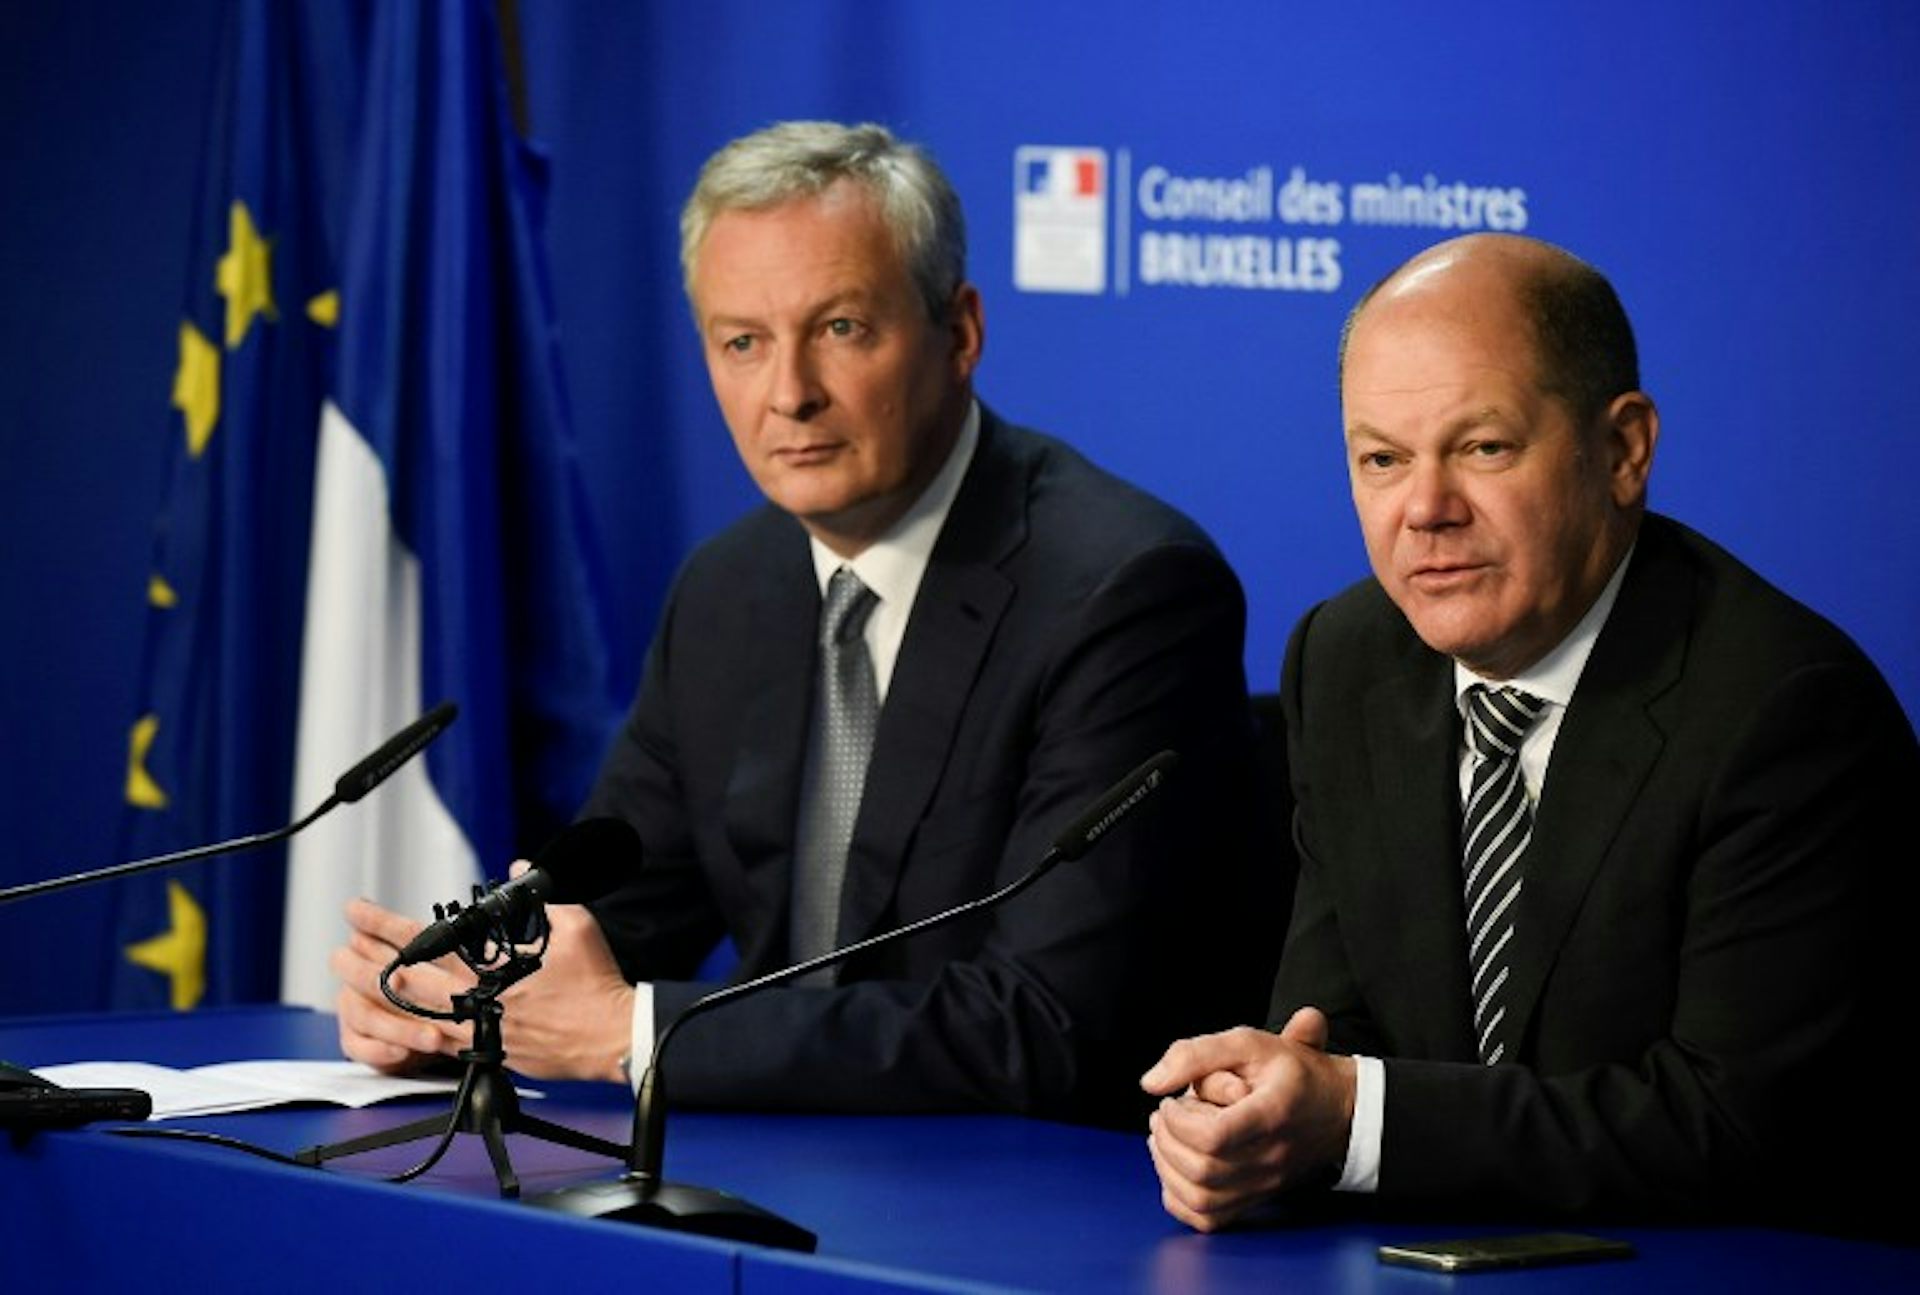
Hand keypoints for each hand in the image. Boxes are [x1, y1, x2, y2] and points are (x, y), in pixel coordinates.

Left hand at [330, 865, 635, 1082]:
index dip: (384, 925)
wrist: (612, 1036)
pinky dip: (405, 1034)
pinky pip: (433, 1046)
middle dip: (365, 964)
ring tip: (348, 988)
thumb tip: (517, 868)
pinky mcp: (487, 1053)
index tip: (358, 911)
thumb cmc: (596, 981)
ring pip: (410, 1019)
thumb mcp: (573, 923)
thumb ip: (538, 895)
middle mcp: (476, 1000)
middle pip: (405, 983)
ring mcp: (478, 1031)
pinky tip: (389, 1026)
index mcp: (491, 965)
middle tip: (338, 952)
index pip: (424, 940)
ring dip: (375, 1001)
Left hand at [1140, 1009, 1356, 1231]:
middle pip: (1203, 1170)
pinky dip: (1179, 1199)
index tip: (1172, 1101)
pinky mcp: (1257, 1198)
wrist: (1337, 1108)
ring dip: (1167, 1168)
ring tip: (1163, 1138)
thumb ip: (1196, 1054)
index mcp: (1271, 1114)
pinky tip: (1174, 1169)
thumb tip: (1151, 1083)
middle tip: (1163, 1115)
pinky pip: (1210, 1219)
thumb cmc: (1291, 1072)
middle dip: (1167, 1140)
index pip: (1214, 1136)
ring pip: (1201, 1198)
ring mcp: (1265, 1183)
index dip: (1178, 1121)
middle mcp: (1271, 1157)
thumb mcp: (1249, 1043)